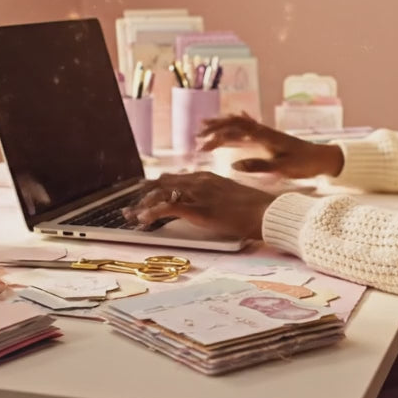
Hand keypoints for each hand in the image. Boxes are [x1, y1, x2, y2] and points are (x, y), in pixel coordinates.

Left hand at [123, 171, 274, 239]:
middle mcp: (199, 181)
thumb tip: (208, 203)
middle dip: (144, 195)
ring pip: (161, 194)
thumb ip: (216, 195)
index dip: (157, 186)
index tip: (145, 193)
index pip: (175, 178)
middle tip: (131, 206)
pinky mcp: (198, 209)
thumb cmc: (255, 208)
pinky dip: (151, 213)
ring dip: (143, 205)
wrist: (266, 212)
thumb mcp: (231, 196)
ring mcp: (198, 193)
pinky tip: (143, 220)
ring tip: (132, 215)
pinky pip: (168, 208)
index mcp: (207, 176)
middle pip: (163, 183)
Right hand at [198, 113, 343, 178]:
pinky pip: (249, 127)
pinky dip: (237, 124)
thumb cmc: (304, 163)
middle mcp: (263, 131)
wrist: (323, 158)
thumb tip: (233, 164)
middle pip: (234, 123)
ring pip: (240, 124)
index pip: (235, 130)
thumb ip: (257, 165)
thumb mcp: (281, 168)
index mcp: (264, 136)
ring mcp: (266, 133)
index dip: (217, 135)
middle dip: (215, 128)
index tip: (202, 144)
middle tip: (197, 135)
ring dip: (223, 125)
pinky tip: (235, 118)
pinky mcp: (270, 138)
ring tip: (206, 128)